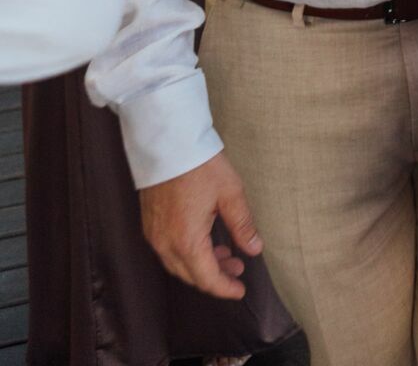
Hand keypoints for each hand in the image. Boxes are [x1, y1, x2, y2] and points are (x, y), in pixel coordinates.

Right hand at [140, 150, 262, 299]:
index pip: (207, 278)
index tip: (240, 290)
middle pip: (191, 275)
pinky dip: (187, 253)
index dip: (225, 288)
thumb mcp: (230, 193)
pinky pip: (168, 250)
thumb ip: (242, 225)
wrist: (168, 141)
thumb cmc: (200, 165)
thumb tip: (254, 249)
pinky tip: (204, 240)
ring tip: (226, 253)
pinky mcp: (149, 223)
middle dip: (216, 276)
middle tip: (238, 268)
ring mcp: (154, 234)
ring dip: (201, 265)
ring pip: (178, 264)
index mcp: (186, 241)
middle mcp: (165, 243)